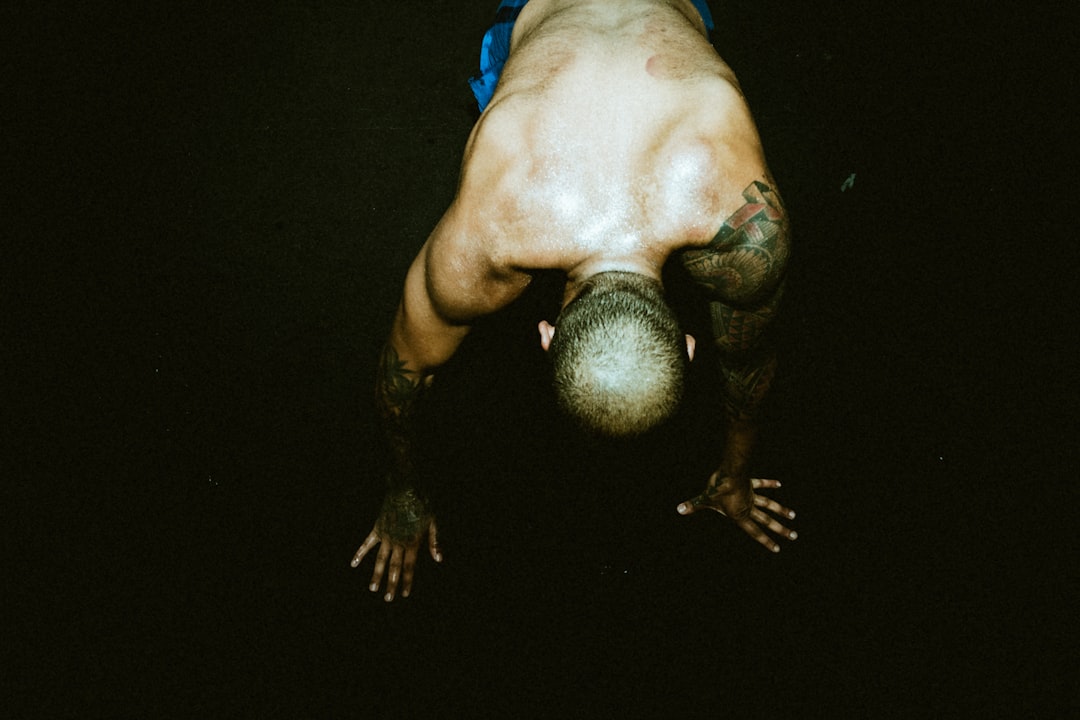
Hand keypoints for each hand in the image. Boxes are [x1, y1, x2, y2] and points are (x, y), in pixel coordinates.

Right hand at [350, 488, 440, 600]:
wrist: (406, 488)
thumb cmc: (423, 505)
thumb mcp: (434, 522)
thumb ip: (435, 542)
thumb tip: (439, 559)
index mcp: (413, 543)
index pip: (409, 567)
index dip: (407, 581)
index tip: (404, 594)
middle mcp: (398, 543)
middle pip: (394, 567)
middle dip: (391, 584)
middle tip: (388, 599)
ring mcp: (386, 536)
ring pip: (380, 560)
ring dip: (377, 575)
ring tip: (373, 589)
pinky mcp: (377, 528)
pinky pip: (367, 544)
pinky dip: (360, 553)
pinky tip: (354, 563)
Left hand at [677, 474, 796, 552]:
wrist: (729, 472)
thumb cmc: (716, 488)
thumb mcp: (704, 499)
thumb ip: (693, 505)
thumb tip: (679, 509)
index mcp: (739, 516)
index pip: (754, 532)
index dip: (766, 541)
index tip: (777, 548)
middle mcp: (748, 507)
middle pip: (767, 521)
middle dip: (780, 530)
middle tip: (794, 536)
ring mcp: (752, 495)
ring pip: (770, 505)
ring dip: (781, 510)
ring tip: (793, 516)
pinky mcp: (751, 484)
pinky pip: (762, 484)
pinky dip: (769, 484)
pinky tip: (779, 484)